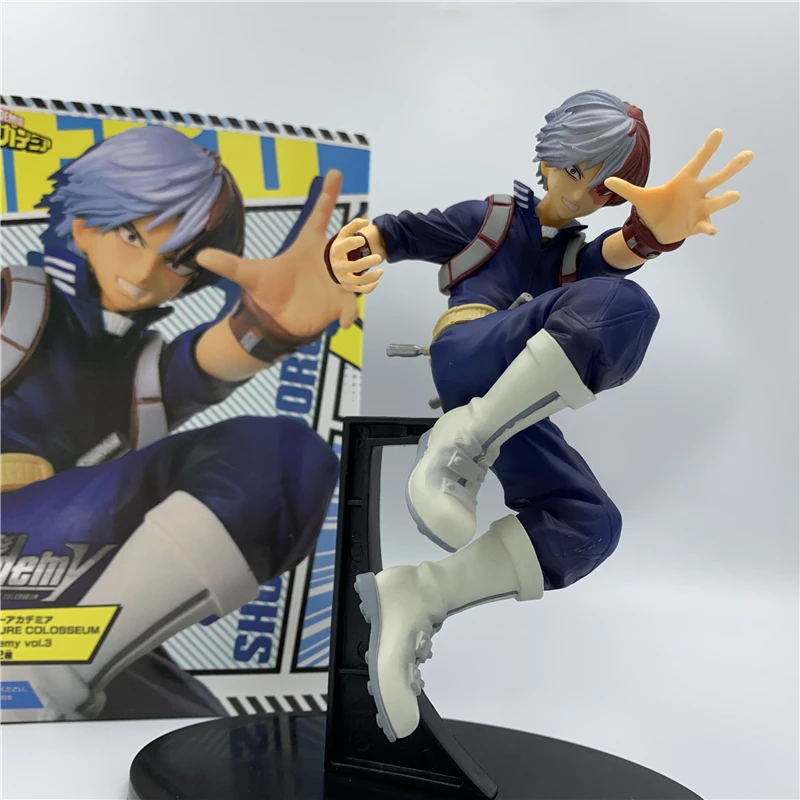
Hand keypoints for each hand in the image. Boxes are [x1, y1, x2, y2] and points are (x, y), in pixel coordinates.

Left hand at [196, 170, 358, 337]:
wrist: (277, 319)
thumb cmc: (268, 290)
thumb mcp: (248, 276)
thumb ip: (229, 265)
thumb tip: (200, 256)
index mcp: (308, 245)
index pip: (320, 216)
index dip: (327, 194)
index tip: (334, 172)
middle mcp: (326, 260)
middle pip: (348, 241)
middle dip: (359, 234)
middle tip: (364, 225)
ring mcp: (335, 281)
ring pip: (356, 270)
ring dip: (360, 271)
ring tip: (356, 275)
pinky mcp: (337, 303)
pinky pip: (350, 305)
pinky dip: (350, 313)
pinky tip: (345, 322)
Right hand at [328, 217, 384, 293]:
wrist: (334, 263)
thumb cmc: (342, 246)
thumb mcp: (344, 234)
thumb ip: (354, 225)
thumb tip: (366, 221)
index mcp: (336, 251)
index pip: (344, 247)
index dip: (354, 243)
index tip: (363, 240)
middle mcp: (337, 266)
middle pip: (353, 267)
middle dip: (367, 262)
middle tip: (379, 258)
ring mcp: (342, 278)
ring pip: (358, 281)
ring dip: (371, 277)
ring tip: (381, 271)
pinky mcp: (348, 287)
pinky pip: (360, 290)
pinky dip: (370, 287)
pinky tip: (377, 281)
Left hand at [605, 129, 753, 244]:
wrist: (657, 230)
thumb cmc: (653, 208)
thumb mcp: (638, 198)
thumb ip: (626, 188)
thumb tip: (607, 181)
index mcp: (684, 181)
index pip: (698, 161)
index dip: (708, 148)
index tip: (718, 132)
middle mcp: (697, 192)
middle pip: (718, 177)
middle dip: (733, 166)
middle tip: (748, 154)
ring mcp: (700, 208)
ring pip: (717, 201)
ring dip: (726, 199)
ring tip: (735, 194)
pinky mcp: (698, 224)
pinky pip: (706, 226)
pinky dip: (708, 228)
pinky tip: (712, 230)